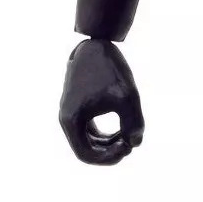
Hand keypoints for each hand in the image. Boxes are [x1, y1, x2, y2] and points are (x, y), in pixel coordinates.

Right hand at [59, 38, 144, 165]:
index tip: (128, 147)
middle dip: (110, 153)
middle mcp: (67, 119)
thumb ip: (133, 122)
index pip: (85, 155)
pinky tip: (124, 130)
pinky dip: (106, 135)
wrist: (97, 43)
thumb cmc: (110, 68)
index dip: (108, 158)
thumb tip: (135, 145)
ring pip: (90, 142)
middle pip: (87, 151)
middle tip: (132, 144)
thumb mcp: (127, 96)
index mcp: (71, 120)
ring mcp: (72, 113)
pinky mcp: (80, 107)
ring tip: (130, 138)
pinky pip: (91, 131)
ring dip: (109, 145)